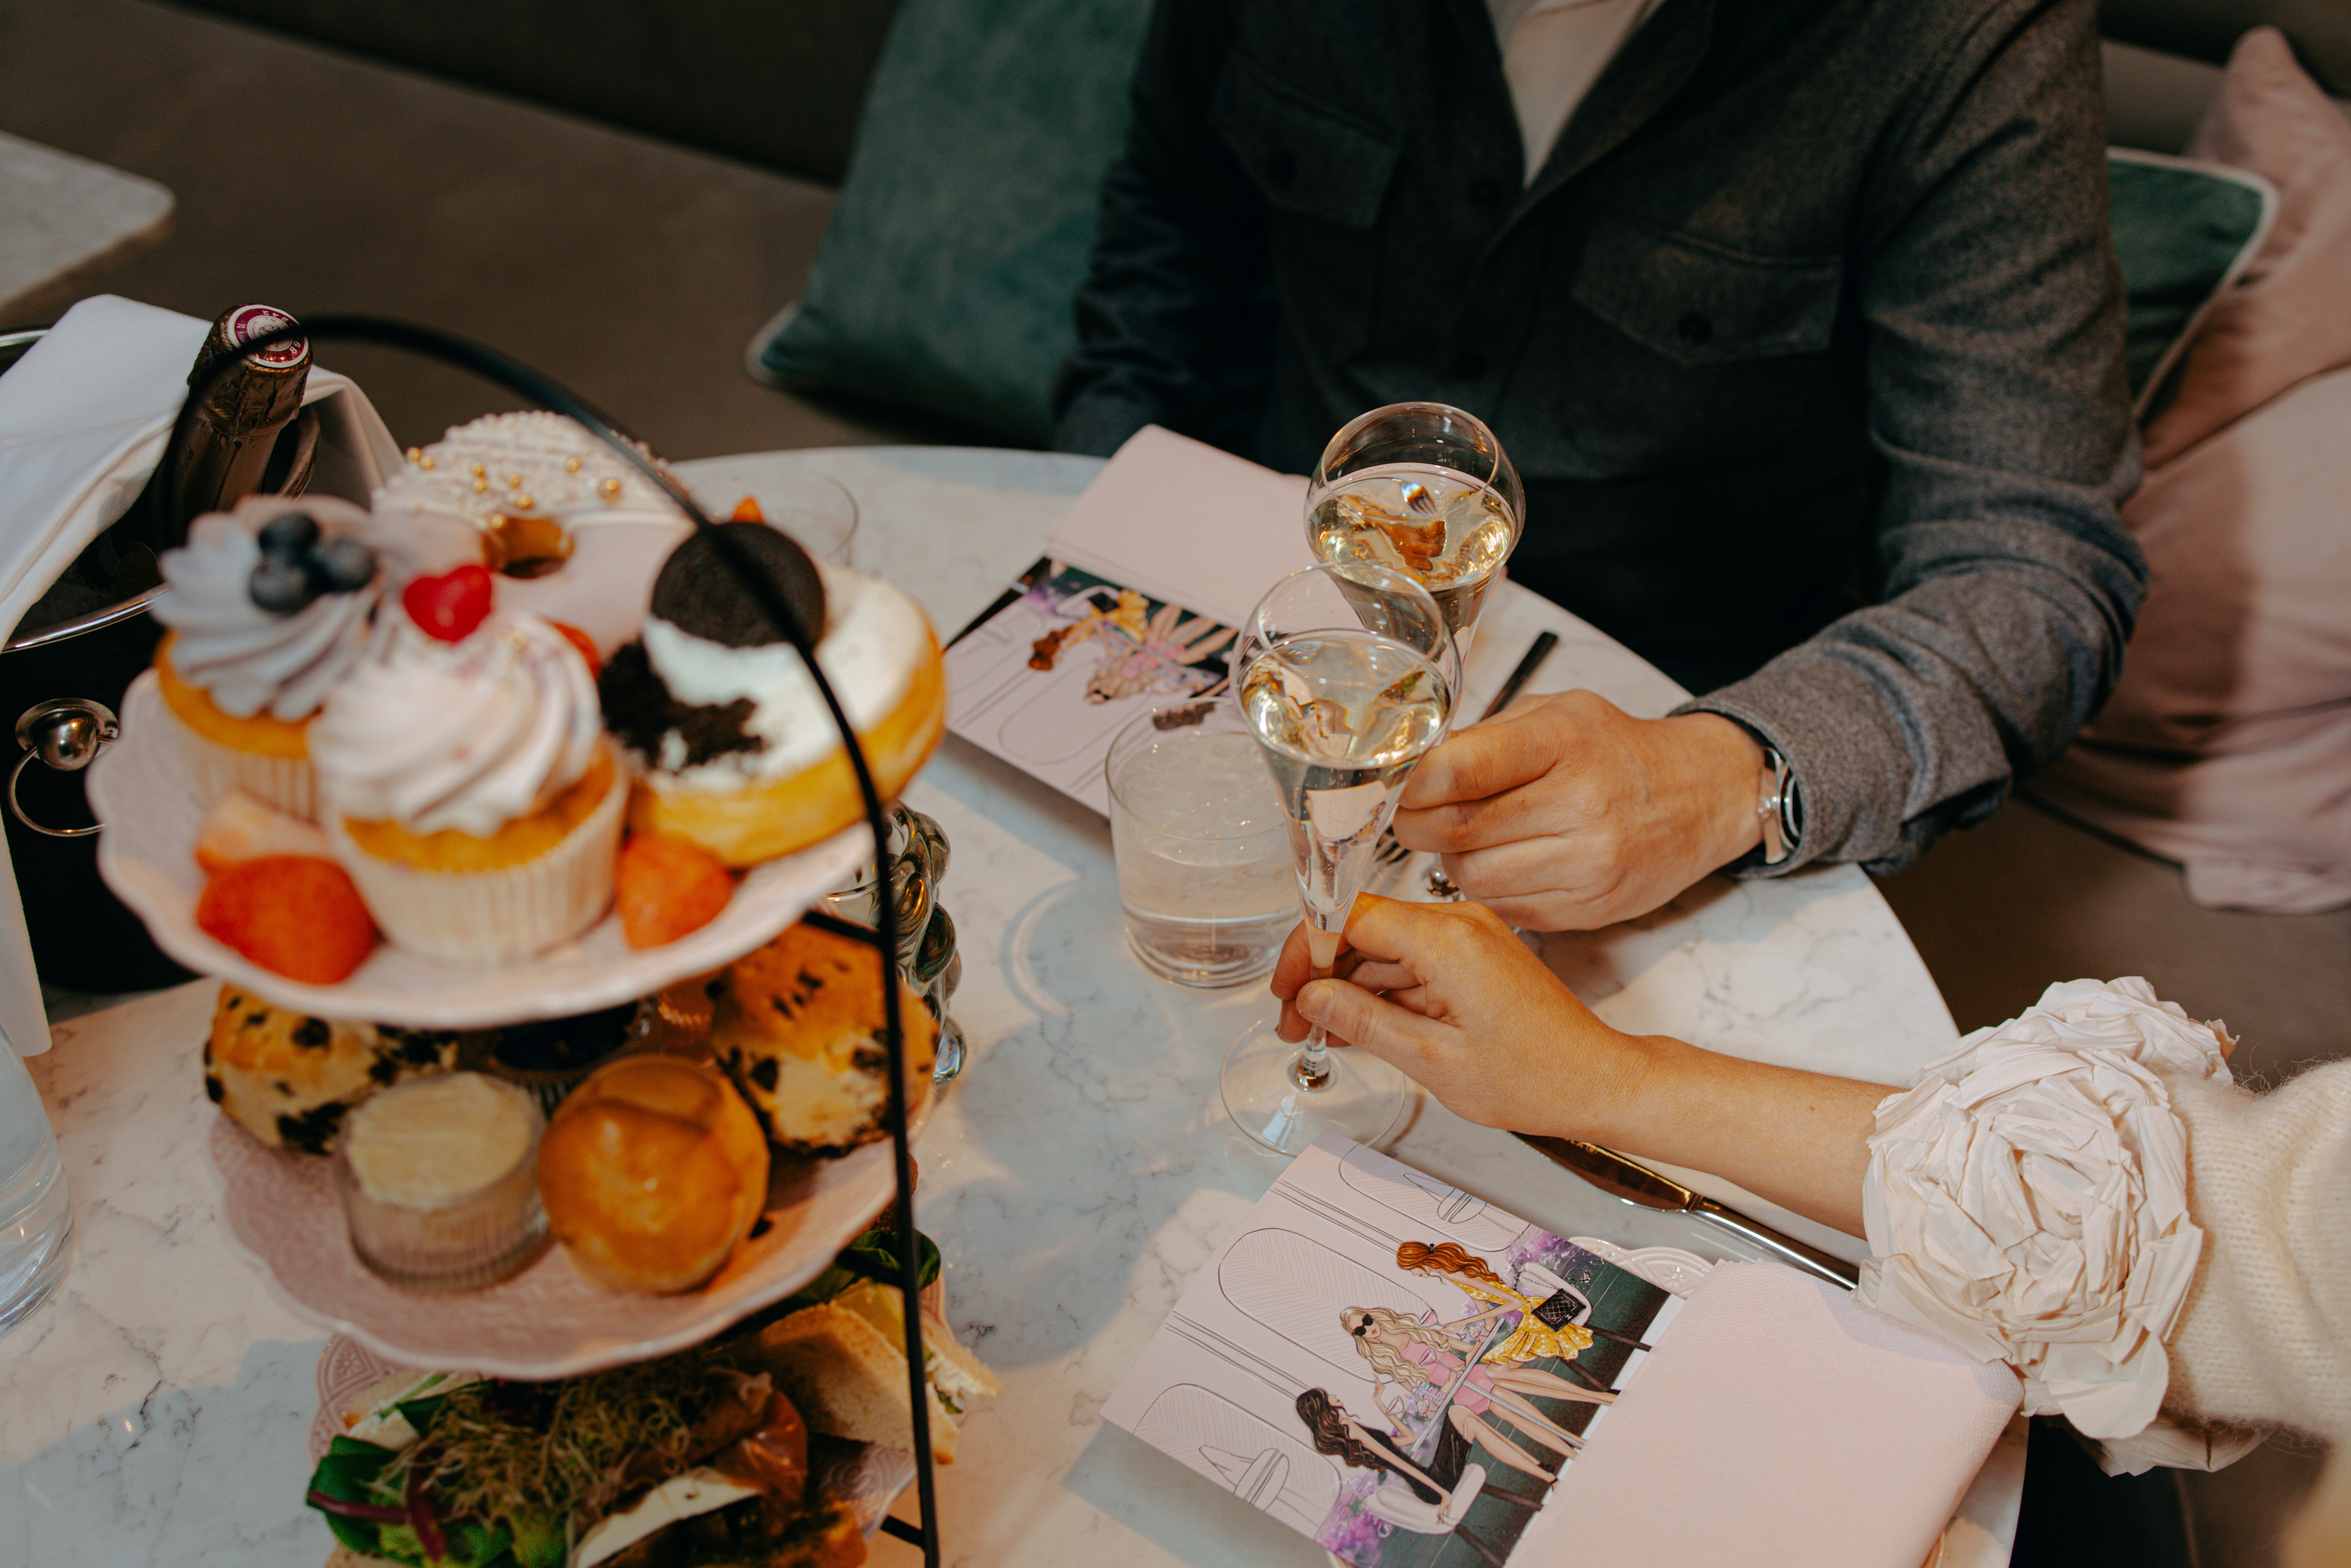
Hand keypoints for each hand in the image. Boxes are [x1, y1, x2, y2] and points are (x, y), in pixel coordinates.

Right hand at [1269, 896, 1646, 1137]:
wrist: (1597, 1081)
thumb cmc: (1534, 1077)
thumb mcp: (1432, 1061)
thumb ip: (1365, 1021)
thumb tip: (1312, 998)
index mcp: (1448, 941)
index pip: (1350, 918)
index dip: (1306, 952)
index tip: (1285, 993)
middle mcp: (1459, 924)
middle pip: (1363, 930)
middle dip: (1320, 976)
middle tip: (1294, 1025)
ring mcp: (1469, 937)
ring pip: (1384, 949)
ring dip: (1348, 988)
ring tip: (1320, 1034)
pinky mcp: (1474, 955)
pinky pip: (1413, 962)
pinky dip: (1382, 992)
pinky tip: (1359, 1027)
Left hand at [1388, 691, 1765, 929]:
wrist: (1700, 796)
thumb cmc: (1615, 751)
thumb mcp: (1556, 714)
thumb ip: (1486, 737)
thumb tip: (1417, 768)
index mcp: (1565, 741)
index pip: (1461, 771)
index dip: (1413, 784)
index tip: (1400, 787)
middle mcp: (1581, 805)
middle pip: (1458, 830)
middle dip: (1417, 825)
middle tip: (1414, 816)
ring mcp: (1589, 864)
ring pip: (1474, 877)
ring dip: (1452, 860)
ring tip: (1468, 838)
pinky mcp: (1589, 908)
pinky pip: (1505, 907)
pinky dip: (1488, 888)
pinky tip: (1504, 862)